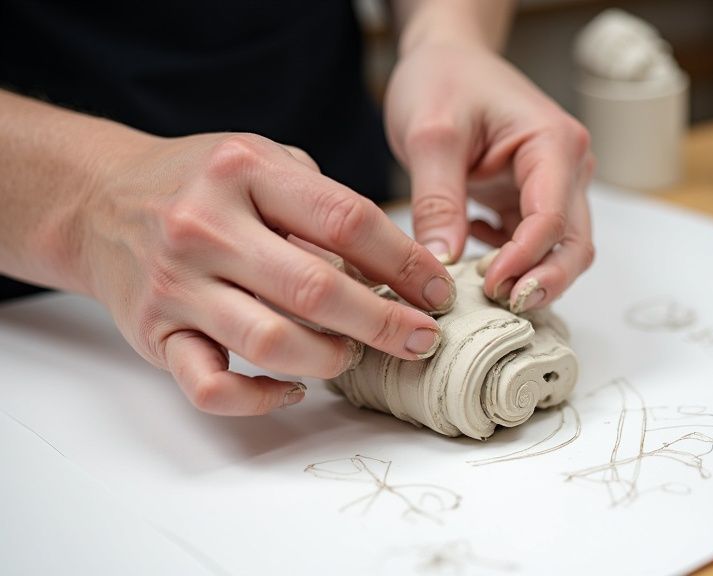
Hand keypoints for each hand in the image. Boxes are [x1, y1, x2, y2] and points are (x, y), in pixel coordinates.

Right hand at [77, 133, 455, 414]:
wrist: (99, 199)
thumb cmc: (203, 183)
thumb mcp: (265, 162)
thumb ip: (326, 205)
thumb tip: (402, 268)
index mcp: (246, 171)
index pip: (348, 220)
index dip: (406, 262)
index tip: (439, 290)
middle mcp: (207, 225)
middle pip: (318, 289)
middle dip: (386, 323)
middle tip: (422, 338)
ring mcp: (176, 283)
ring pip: (272, 343)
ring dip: (332, 359)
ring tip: (355, 354)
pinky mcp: (154, 333)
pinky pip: (212, 386)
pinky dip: (262, 399)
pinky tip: (295, 388)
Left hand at [385, 44, 594, 312]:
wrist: (444, 59)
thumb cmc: (443, 80)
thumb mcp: (429, 135)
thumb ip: (437, 199)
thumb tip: (442, 264)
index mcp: (554, 144)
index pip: (552, 219)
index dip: (524, 260)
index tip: (488, 285)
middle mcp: (566, 169)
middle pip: (573, 245)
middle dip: (543, 282)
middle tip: (501, 308)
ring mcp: (553, 188)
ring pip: (559, 251)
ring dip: (527, 278)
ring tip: (479, 291)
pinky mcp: (530, 202)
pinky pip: (532, 247)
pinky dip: (508, 263)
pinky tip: (470, 250)